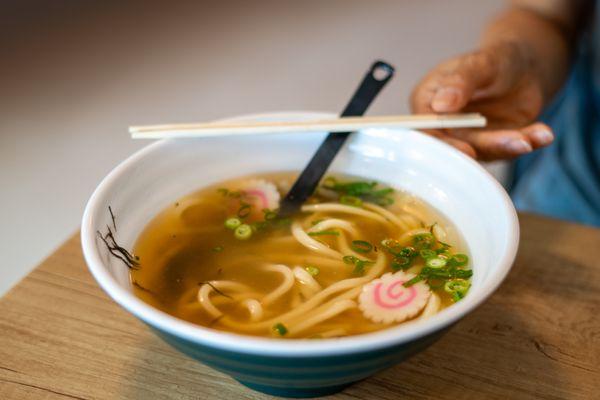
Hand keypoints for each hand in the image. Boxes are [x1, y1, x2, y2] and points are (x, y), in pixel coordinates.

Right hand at [410, 42, 553, 159]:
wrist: (524, 67)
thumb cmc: (496, 58)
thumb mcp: (481, 63)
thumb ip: (461, 82)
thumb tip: (440, 104)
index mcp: (427, 102)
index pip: (425, 130)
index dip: (443, 144)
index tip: (467, 149)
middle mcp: (442, 125)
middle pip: (453, 146)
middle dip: (483, 148)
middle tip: (511, 144)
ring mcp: (466, 138)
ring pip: (483, 152)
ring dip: (508, 146)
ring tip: (530, 138)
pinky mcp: (490, 146)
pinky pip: (506, 150)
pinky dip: (527, 142)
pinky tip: (542, 135)